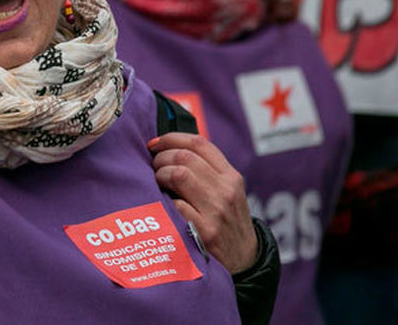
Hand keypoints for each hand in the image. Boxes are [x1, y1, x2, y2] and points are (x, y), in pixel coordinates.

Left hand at [149, 132, 257, 273]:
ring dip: (160, 175)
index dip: (172, 138)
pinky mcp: (205, 232)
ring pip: (179, 175)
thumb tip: (169, 150)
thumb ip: (207, 172)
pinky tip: (162, 204)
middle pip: (185, 157)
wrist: (244, 260)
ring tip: (156, 182)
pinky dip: (164, 200)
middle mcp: (226, 190)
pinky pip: (175, 205)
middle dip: (161, 157)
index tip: (155, 143)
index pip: (200, 143)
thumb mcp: (228, 192)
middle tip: (153, 166)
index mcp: (231, 176)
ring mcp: (216, 211)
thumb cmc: (228, 222)